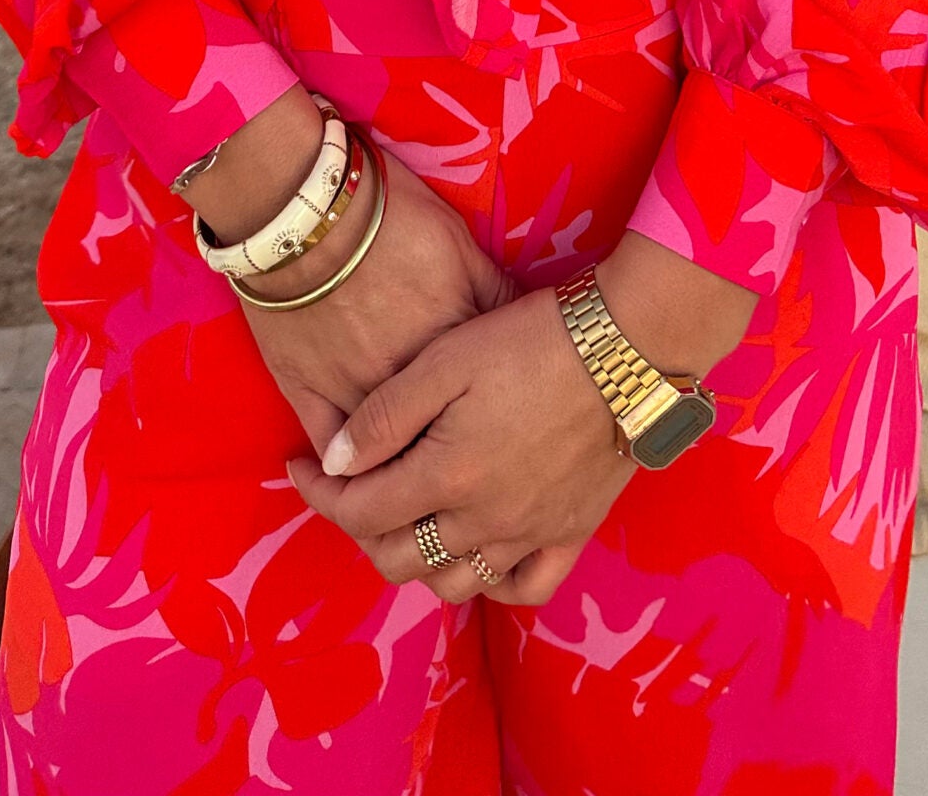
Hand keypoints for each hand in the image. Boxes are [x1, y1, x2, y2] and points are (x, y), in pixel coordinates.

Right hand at [237, 140, 517, 467]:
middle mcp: (407, 385)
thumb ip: (491, 293)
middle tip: (466, 472)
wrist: (302, 209)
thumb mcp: (457, 242)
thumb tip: (520, 323)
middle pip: (439, 444)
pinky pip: (331, 451)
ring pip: (386, 462)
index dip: (497, 419)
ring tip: (415, 488)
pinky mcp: (306, 393)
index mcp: (452, 347)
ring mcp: (354, 394)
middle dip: (456, 463)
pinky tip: (357, 477)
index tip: (506, 430)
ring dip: (402, 476)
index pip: (487, 404)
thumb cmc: (386, 215)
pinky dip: (345, 470)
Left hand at [285, 284, 634, 605]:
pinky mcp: (572, 532)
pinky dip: (492, 582)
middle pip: (398, 557)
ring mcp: (530, 534)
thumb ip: (384, 416)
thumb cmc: (530, 339)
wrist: (627, 346)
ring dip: (418, 558)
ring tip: (408, 516)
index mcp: (447, 477)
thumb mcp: (445, 358)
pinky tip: (478, 554)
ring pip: (454, 582)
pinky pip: (525, 587)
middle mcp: (484, 522)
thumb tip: (332, 462)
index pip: (359, 512)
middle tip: (351, 489)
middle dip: (360, 529)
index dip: (318, 493)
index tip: (300, 465)